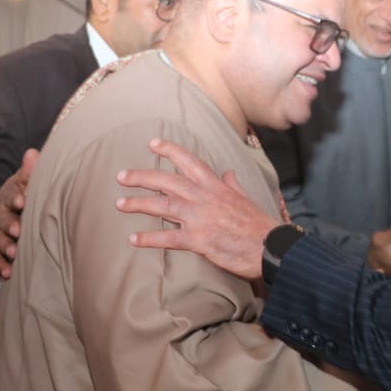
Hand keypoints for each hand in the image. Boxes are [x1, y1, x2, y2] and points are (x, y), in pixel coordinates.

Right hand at [0, 148, 38, 278]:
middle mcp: (0, 216)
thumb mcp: (24, 183)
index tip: (22, 201)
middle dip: (9, 225)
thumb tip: (33, 153)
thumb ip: (29, 172)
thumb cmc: (22, 197)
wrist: (6, 214)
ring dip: (5, 246)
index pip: (11, 196)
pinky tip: (8, 273)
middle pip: (2, 220)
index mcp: (9, 198)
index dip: (15, 198)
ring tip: (14, 252)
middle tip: (17, 230)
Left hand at [116, 138, 276, 279]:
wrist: (270, 247)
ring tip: (120, 204)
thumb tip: (228, 172)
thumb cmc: (259, 224)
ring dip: (138, 204)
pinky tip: (133, 238)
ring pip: (162, 205)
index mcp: (216, 186)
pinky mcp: (198, 239)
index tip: (153, 143)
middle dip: (142, 177)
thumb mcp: (246, 198)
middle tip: (122, 176)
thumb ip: (233, 184)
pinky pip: (168, 237)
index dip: (170, 150)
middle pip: (166, 181)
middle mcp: (204, 197)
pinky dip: (149, 238)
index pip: (189, 162)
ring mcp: (199, 218)